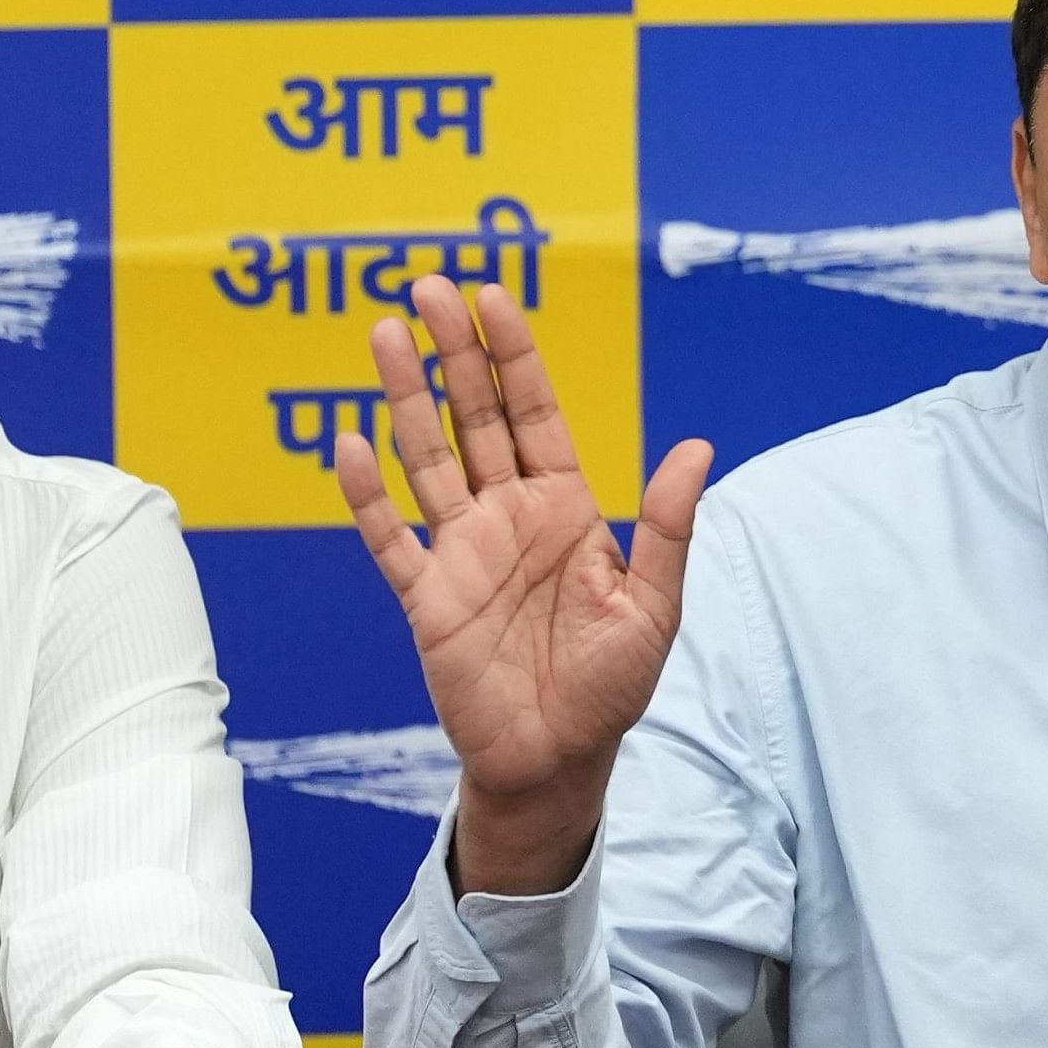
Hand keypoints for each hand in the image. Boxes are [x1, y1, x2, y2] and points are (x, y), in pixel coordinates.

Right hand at [335, 274, 716, 897]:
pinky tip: (350, 442)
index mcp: (564, 507)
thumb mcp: (654, 605)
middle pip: (474, 416)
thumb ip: (668, 527)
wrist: (559, 762)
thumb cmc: (611, 687)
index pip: (534, 410)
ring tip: (383, 333)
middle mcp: (508, 516)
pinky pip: (389, 539)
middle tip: (425, 285)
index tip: (492, 295)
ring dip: (404, 397)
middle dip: (453, 351)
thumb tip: (697, 448)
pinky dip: (366, 495)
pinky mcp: (427, 599)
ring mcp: (462, 553)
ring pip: (425, 458)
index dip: (513, 353)